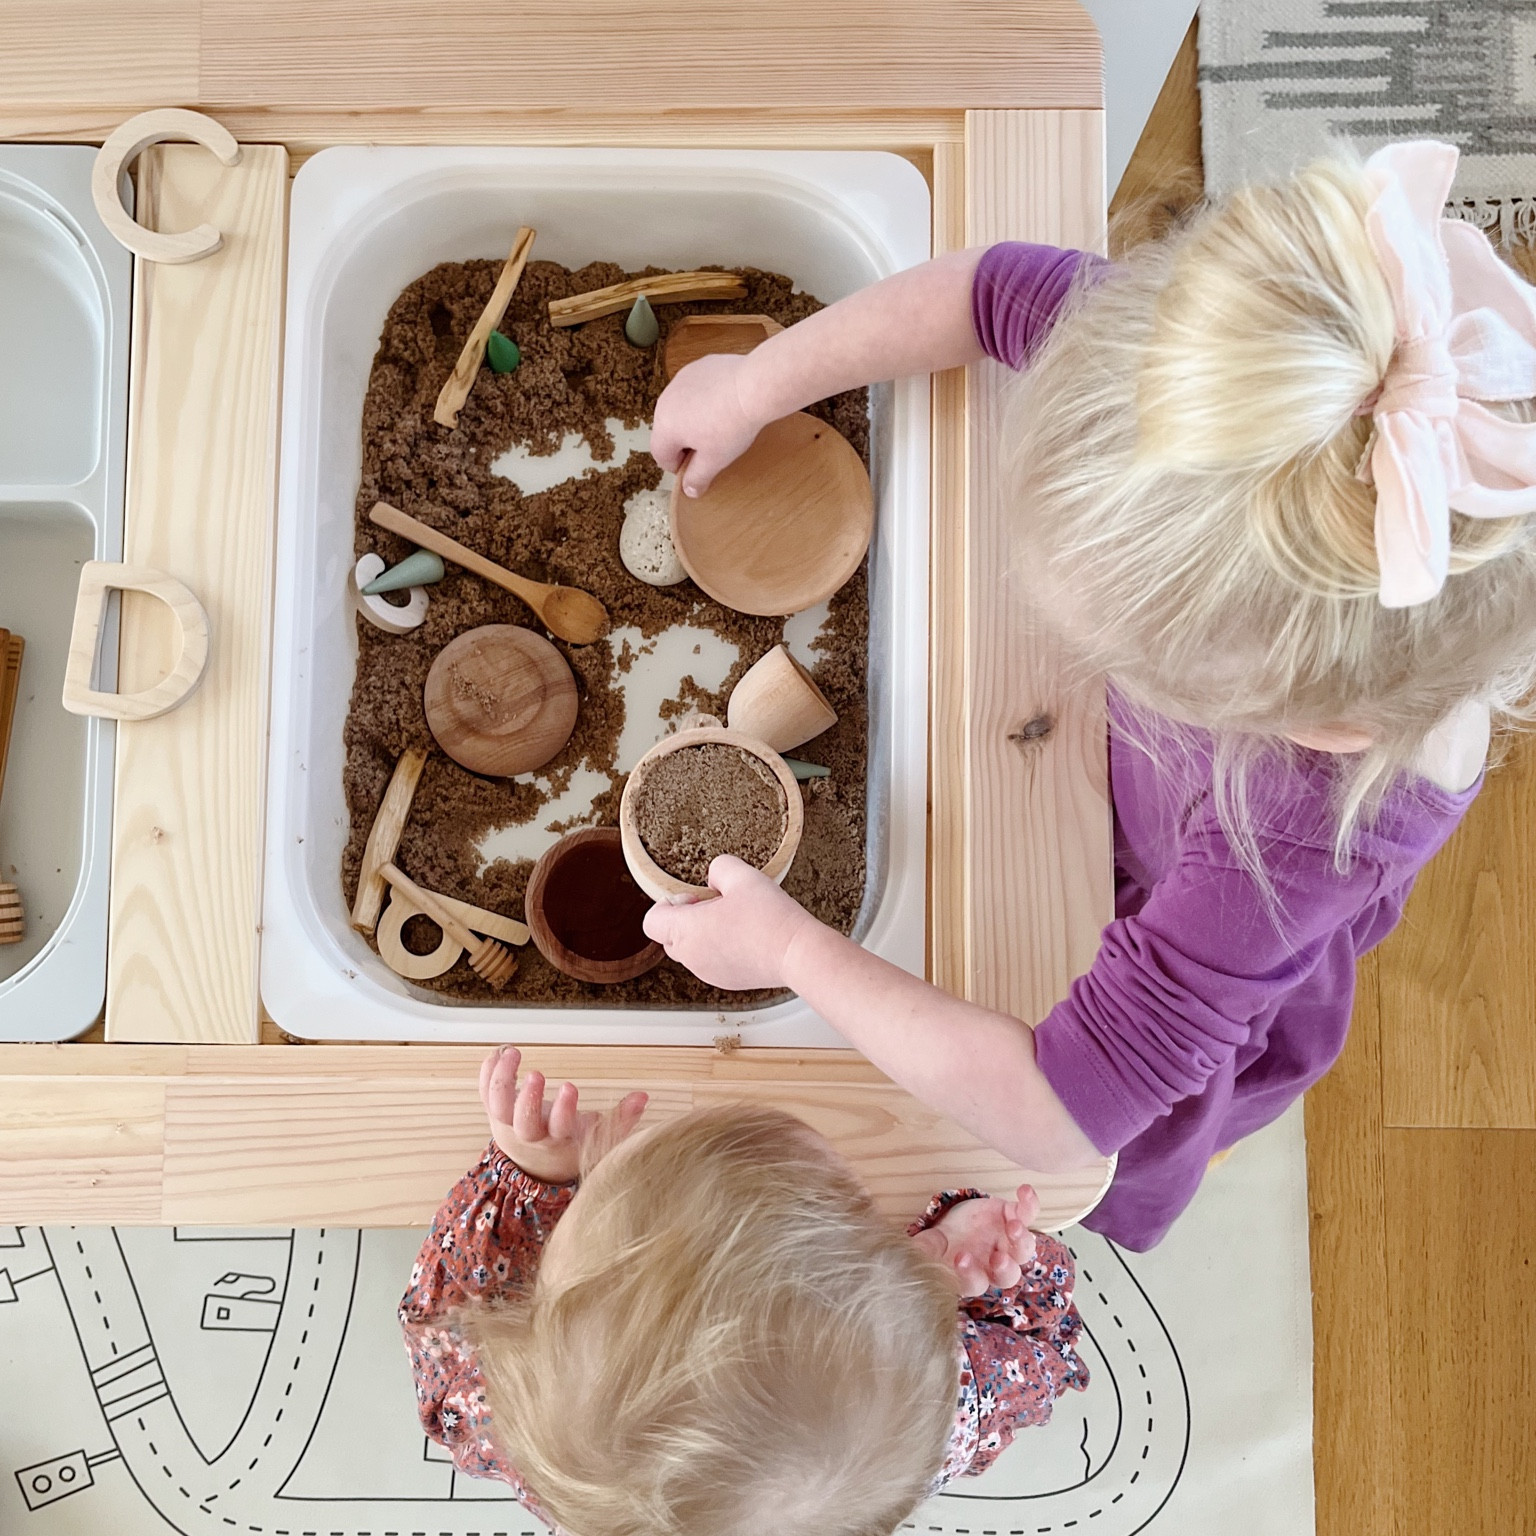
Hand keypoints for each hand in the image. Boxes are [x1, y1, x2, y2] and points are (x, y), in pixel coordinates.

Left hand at [479, 1046, 646, 1184]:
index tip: (571, 1087)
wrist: (534, 1167)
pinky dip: (487, 1072)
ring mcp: (509, 1124)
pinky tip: (498, 1052)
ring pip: (498, 1107)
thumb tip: (643, 1097)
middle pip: (523, 1123)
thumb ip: (622, 1118)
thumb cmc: (569, 1148)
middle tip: (537, 1074)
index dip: (564, 1110)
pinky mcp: (495, 1113)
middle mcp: (530, 1134)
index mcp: (558, 1140)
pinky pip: (485, 1093)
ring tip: (512, 1052)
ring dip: (501, 1079)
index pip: (560, 1128)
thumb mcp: (599, 1138)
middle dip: (528, 1099)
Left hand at [642, 855, 816, 989]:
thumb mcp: (742, 875)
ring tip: (737, 919)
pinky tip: (748, 935)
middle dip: (688, 918)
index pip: (652, 921)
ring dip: (705, 933)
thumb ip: (719, 867)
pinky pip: (713, 961)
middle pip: (670, 936)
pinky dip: (721, 948)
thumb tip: (715, 876)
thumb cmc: (769, 918)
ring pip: (693, 950)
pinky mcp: (728, 981)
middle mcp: (692, 957)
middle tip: (717, 905)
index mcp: (686, 931)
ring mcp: (709, 973)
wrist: (797, 953)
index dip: (669, 903)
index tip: (695, 897)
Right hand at [651, 353, 766, 495]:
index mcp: (665, 426)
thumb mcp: (715, 460)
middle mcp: (666, 401)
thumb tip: (689, 490)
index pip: (660, 454)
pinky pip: (694, 389)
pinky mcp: (698, 367)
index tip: (697, 467)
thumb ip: (697, 477)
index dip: (678, 466)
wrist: (753, 387)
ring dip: (693, 419)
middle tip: (711, 447)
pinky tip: (724, 404)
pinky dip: (704, 399)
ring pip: (680, 407)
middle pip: (668, 429)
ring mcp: (681, 380)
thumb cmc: (731, 426)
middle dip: (685, 441)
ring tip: (719, 424)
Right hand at [910, 1186, 1039, 1297]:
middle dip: (1005, 1267)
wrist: (956, 1223)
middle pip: (1007, 1275)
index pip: (973, 1283)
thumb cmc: (943, 1243)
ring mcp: (1007, 1243)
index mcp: (972, 1276)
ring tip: (1013, 1225)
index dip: (969, 1274)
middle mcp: (994, 1265)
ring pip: (1023, 1249)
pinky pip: (1027, 1214)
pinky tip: (1024, 1191)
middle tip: (998, 1257)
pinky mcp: (1013, 1217)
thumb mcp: (928, 1247)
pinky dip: (1029, 1204)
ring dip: (1021, 1239)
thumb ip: (924, 1253)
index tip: (960, 1258)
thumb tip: (912, 1255)